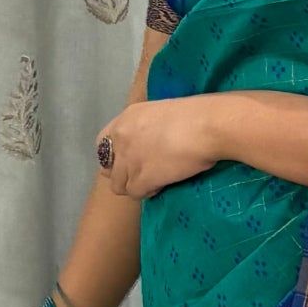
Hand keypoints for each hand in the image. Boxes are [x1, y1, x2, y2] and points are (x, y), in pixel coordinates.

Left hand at [95, 96, 220, 199]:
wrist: (205, 126)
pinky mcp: (141, 178)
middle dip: (123, 174)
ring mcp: (129, 159)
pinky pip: (135, 193)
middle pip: (108, 169)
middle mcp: (121, 139)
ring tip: (154, 182)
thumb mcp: (161, 113)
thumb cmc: (195, 115)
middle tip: (142, 175)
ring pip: (119, 185)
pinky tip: (162, 186)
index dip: (113, 156)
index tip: (128, 161)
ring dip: (135, 186)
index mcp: (125, 119)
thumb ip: (148, 127)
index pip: (102, 143)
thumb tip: (152, 139)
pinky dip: (148, 192)